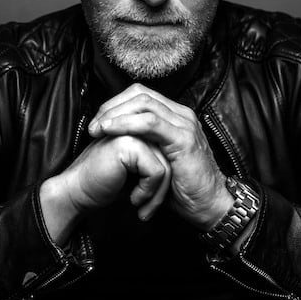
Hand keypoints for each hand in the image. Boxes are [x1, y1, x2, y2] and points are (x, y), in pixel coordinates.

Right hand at [40, 135, 170, 245]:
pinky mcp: (129, 144)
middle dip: (163, 187)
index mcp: (139, 125)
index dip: (164, 179)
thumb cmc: (105, 184)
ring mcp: (133, 131)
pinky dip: (148, 191)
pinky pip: (157, 171)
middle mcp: (137, 123)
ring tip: (140, 205)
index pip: (169, 148)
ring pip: (167, 165)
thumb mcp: (138, 171)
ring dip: (156, 193)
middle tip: (148, 208)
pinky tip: (133, 198)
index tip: (152, 199)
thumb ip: (157, 159)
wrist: (79, 193)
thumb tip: (180, 166)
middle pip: (171, 157)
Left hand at [87, 84, 232, 230]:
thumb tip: (112, 142)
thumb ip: (142, 145)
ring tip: (97, 129)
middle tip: (93, 126)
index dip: (115, 105)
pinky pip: (150, 122)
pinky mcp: (183, 138)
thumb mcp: (157, 160)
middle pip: (139, 94)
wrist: (208, 206)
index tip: (97, 123)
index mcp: (175, 116)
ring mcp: (184, 124)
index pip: (140, 95)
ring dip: (115, 114)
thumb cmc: (182, 189)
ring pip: (143, 103)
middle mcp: (181, 114)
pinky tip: (110, 131)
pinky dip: (126, 123)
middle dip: (111, 107)